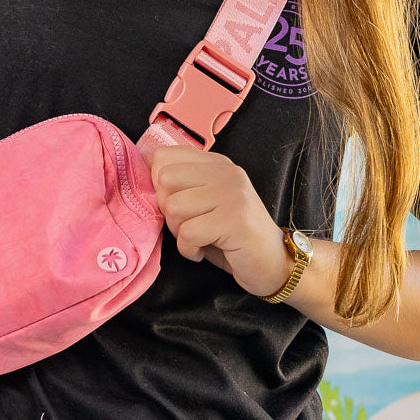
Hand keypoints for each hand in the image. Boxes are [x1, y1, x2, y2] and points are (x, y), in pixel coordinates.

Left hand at [148, 145, 293, 298]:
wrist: (274, 263)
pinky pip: (188, 233)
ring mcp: (232, 193)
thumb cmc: (233, 237)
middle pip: (165, 180)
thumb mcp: (208, 203)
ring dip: (179, 233)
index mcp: (216, 163)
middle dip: (168, 210)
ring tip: (199, 239)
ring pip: (174, 207)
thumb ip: (183, 186)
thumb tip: (145, 177)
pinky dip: (189, 250)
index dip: (159, 185)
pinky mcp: (234, 219)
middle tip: (189, 226)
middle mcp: (225, 172)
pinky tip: (204, 252)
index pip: (164, 156)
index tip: (177, 205)